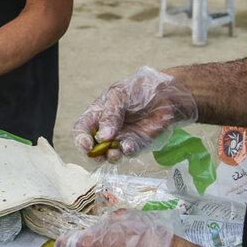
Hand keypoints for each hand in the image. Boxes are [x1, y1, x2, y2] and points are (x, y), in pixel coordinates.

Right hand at [72, 66, 196, 160]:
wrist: (166, 94)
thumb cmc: (139, 90)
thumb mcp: (118, 95)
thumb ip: (109, 114)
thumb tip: (102, 136)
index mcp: (98, 115)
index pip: (82, 129)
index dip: (80, 139)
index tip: (86, 144)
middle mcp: (107, 129)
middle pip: (93, 147)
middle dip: (93, 154)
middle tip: (97, 156)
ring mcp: (121, 138)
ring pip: (110, 154)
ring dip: (110, 157)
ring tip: (114, 153)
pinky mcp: (137, 144)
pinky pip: (128, 153)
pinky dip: (127, 152)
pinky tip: (128, 147)